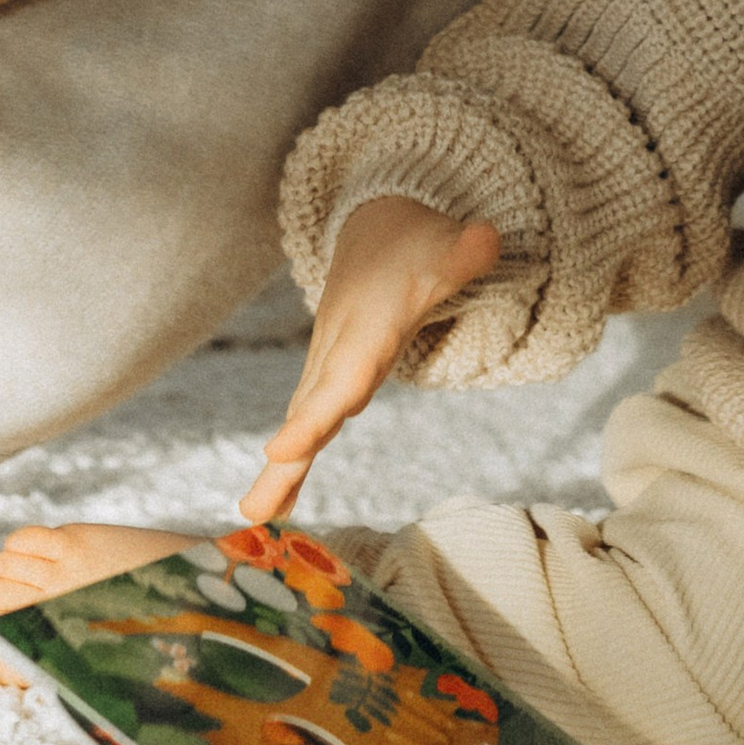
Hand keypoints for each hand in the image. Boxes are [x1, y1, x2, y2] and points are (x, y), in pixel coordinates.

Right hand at [236, 197, 503, 522]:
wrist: (376, 227)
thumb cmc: (413, 244)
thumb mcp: (444, 246)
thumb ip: (466, 252)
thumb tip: (489, 238)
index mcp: (368, 328)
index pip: (342, 378)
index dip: (314, 416)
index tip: (280, 450)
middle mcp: (340, 351)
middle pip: (311, 411)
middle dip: (286, 459)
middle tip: (254, 511)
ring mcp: (330, 364)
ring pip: (303, 420)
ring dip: (281, 470)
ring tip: (256, 517)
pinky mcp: (329, 375)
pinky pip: (308, 421)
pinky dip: (290, 460)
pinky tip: (277, 502)